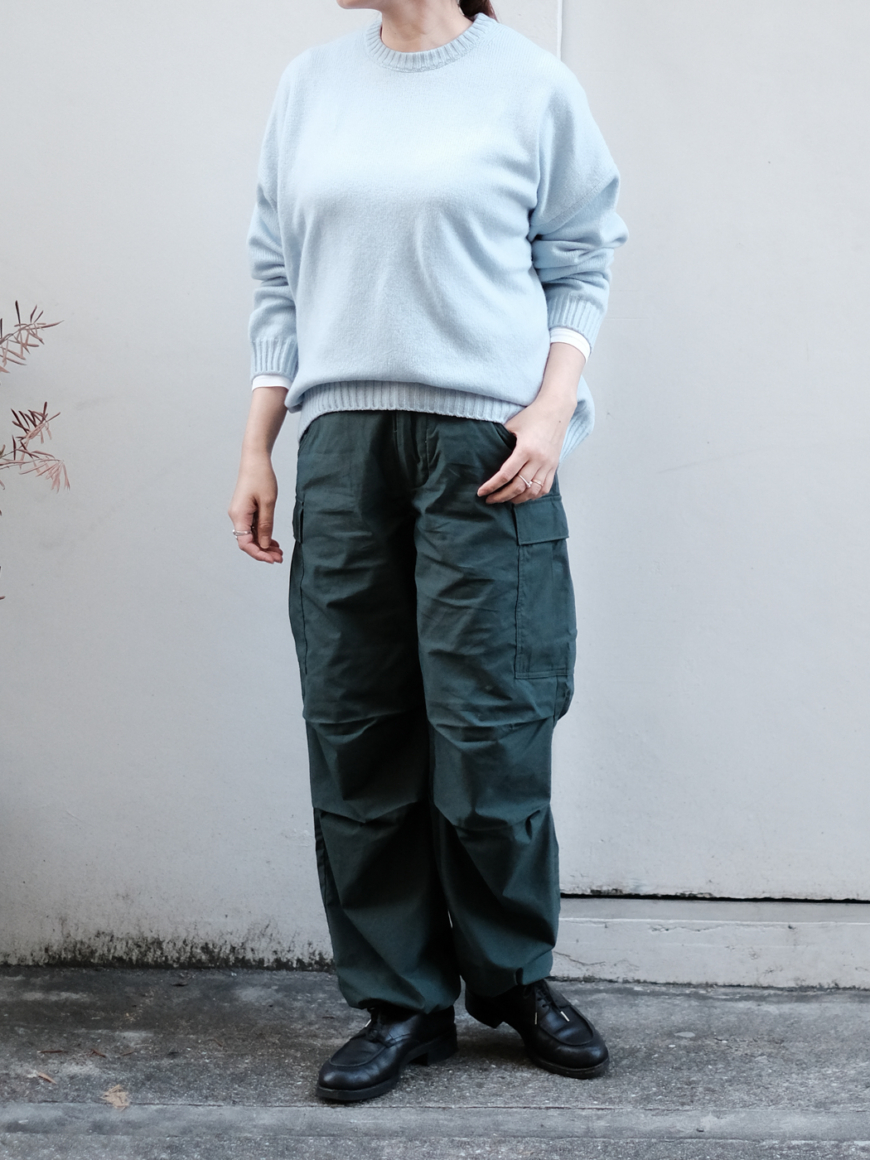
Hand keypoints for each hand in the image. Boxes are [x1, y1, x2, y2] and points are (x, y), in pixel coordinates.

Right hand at [228, 451, 282, 562]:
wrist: (255, 460)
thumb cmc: (261, 477)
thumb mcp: (268, 503)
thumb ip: (265, 525)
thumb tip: (264, 544)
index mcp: (239, 515)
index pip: (245, 543)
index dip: (258, 554)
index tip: (272, 559)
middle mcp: (236, 516)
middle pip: (247, 541)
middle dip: (263, 552)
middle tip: (279, 558)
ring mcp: (240, 513)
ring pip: (250, 536)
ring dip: (264, 545)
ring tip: (279, 551)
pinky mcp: (245, 510)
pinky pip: (252, 528)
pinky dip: (262, 535)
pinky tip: (273, 541)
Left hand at [477, 342, 584, 504]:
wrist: (557, 409)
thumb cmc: (532, 415)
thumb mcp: (512, 425)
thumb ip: (501, 440)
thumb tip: (486, 453)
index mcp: (526, 449)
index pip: (505, 475)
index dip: (492, 486)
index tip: (481, 492)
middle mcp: (538, 459)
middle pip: (518, 487)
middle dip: (502, 496)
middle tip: (490, 499)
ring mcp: (548, 464)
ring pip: (532, 491)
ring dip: (518, 499)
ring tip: (505, 499)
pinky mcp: (555, 466)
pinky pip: (545, 488)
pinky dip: (533, 495)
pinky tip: (523, 495)